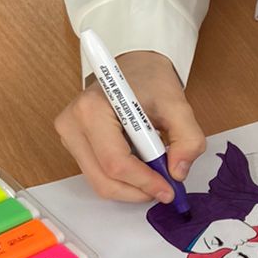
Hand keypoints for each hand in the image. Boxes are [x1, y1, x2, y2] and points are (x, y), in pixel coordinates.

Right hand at [55, 49, 204, 203]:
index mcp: (92, 109)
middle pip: (103, 179)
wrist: (136, 67)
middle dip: (138, 190)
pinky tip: (141, 164)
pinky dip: (123, 179)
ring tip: (155, 171)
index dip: (144, 182)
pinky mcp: (74, 145)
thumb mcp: (178, 105)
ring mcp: (70, 136)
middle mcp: (72, 124)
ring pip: (100, 182)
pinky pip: (98, 175)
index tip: (169, 189)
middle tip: (165, 188)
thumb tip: (177, 173)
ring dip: (132, 186)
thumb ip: (188, 139)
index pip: (116, 163)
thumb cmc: (151, 81)